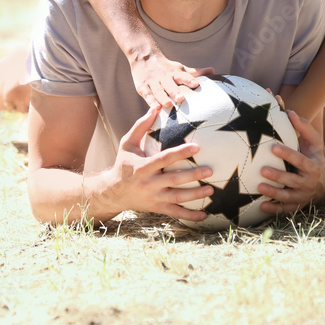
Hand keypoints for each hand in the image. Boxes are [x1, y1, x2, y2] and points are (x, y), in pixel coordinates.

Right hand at [100, 107, 214, 221]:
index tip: (197, 147)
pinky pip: (176, 213)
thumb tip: (155, 107)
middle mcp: (149, 184)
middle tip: (210, 170)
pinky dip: (190, 216)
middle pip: (174, 179)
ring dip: (195, 195)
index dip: (181, 153)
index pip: (165, 159)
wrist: (113, 192)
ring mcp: (154, 198)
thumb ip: (141, 126)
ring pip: (177, 198)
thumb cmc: (123, 163)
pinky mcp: (157, 208)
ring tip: (210, 190)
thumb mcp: (127, 143)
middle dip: (193, 175)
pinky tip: (204, 215)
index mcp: (142, 167)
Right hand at [131, 50, 214, 109]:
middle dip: (175, 91)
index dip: (189, 80)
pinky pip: (147, 96)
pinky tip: (155, 109)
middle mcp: (163, 78)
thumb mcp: (179, 68)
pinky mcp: (143, 88)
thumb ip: (194, 73)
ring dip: (162, 98)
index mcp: (174, 73)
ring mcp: (152, 83)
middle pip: (170, 85)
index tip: (196, 84)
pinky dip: (150, 102)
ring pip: (158, 91)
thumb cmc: (166, 68)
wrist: (143, 58)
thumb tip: (213, 71)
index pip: (183, 76)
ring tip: (168, 105)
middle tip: (181, 98)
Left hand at [257, 110, 324, 214]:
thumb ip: (303, 127)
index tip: (274, 147)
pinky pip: (285, 209)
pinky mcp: (297, 205)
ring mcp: (303, 195)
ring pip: (288, 196)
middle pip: (294, 181)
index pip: (301, 161)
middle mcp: (310, 182)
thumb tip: (289, 111)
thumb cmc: (312, 155)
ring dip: (274, 193)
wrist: (321, 182)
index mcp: (314, 166)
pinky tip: (261, 206)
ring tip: (259, 187)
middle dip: (279, 176)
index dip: (289, 155)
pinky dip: (274, 209)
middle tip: (263, 170)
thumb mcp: (313, 142)